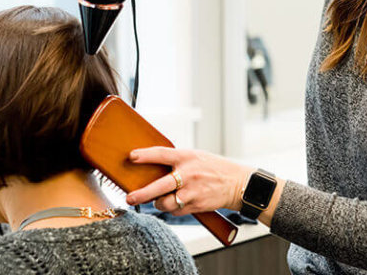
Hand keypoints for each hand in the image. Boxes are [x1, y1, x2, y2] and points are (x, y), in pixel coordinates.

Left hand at [124, 147, 250, 216]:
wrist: (237, 183)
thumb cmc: (213, 168)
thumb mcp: (196, 156)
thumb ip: (177, 161)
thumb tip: (151, 167)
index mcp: (187, 157)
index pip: (162, 154)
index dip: (145, 156)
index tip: (131, 157)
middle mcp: (188, 174)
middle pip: (159, 187)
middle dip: (142, 194)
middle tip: (129, 198)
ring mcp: (192, 192)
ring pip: (166, 203)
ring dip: (158, 204)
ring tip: (157, 200)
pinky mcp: (196, 205)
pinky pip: (176, 211)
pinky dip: (173, 209)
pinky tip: (177, 203)